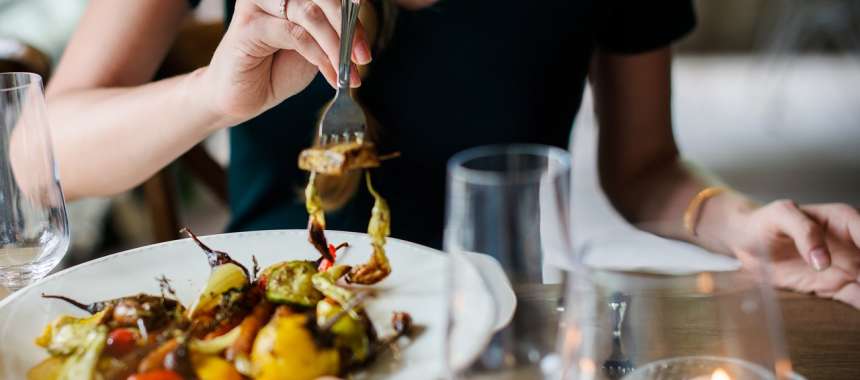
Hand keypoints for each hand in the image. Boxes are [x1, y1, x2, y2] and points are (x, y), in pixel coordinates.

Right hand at [200, 0, 371, 122]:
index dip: (352, 14)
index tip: (365, 47)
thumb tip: (359, 29)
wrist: (242, 98)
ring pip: (310, 14)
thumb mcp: (315, 49)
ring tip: (348, 72)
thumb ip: (332, 33)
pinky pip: (295, 35)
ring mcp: (257, 5)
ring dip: (335, 46)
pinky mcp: (248, 26)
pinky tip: (330, 76)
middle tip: (363, 58)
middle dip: (348, 29)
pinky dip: (319, 57)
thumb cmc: (276, 69)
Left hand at [731, 201, 859, 307]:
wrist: (746, 240)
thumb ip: (803, 231)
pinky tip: (858, 308)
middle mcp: (852, 245)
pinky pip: (856, 298)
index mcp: (844, 221)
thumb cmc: (765, 221)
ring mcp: (846, 267)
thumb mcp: (780, 216)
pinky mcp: (834, 286)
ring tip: (859, 292)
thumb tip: (822, 260)